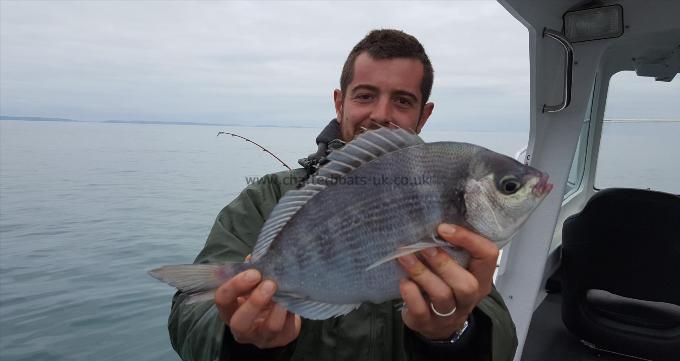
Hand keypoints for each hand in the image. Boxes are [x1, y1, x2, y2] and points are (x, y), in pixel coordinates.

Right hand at [214, 269, 300, 347]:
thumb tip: (254, 256)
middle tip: (270, 284)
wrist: (279, 316)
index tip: (253, 272)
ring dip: (279, 306)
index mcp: (229, 311)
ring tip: (285, 291)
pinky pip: (289, 326)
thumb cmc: (260, 295)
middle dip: (255, 301)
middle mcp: (242, 329)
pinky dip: (292, 310)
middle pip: (240, 322)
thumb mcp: (252, 284)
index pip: (222, 299)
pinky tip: (294, 297)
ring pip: (270, 327)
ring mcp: (262, 337)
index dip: (235, 286)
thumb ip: (251, 272)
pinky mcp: (282, 339)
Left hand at [398, 223, 498, 339]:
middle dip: (443, 262)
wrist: (438, 326)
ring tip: (404, 256)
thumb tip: (430, 222)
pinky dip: (410, 294)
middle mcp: (469, 298)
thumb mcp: (457, 269)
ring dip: (421, 273)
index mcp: (481, 278)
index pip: (488, 256)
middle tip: (422, 246)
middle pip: (466, 284)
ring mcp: (449, 314)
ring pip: (441, 295)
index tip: (443, 228)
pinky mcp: (427, 323)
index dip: (469, 240)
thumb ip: (452, 250)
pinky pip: (421, 310)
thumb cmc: (446, 286)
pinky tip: (403, 281)